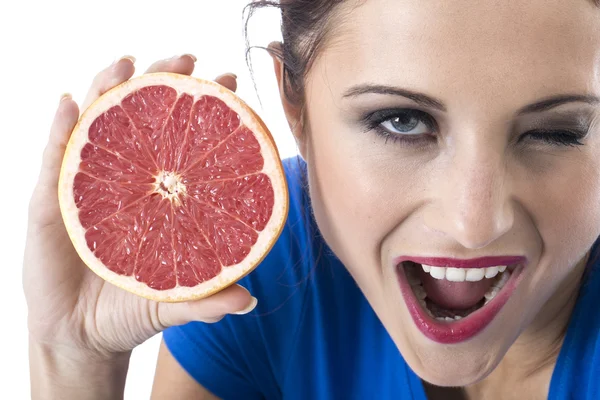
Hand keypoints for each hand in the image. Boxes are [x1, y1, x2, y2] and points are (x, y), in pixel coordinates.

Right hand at [23, 55, 254, 359]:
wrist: (83, 335)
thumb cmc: (134, 308)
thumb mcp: (177, 300)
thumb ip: (209, 299)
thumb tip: (250, 301)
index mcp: (159, 192)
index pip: (182, 138)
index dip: (206, 105)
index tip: (231, 81)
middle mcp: (126, 179)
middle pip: (142, 116)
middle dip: (163, 79)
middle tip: (187, 59)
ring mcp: (87, 185)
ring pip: (96, 124)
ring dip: (109, 87)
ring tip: (127, 63)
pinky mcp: (51, 201)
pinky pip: (53, 157)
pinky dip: (59, 128)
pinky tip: (69, 103)